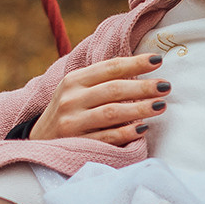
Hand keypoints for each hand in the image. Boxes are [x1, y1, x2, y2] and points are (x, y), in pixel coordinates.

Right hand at [30, 54, 167, 144]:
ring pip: (112, 112)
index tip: (158, 60)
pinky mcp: (77, 143)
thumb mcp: (75, 90)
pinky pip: (106, 137)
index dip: (135, 63)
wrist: (38, 142)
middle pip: (113, 89)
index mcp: (73, 80)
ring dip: (140, 108)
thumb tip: (141, 68)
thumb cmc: (68, 112)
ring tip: (161, 105)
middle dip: (143, 87)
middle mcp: (71, 99)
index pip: (109, 68)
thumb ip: (101, 80)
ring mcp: (72, 122)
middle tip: (166, 86)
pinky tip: (143, 128)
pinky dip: (126, 132)